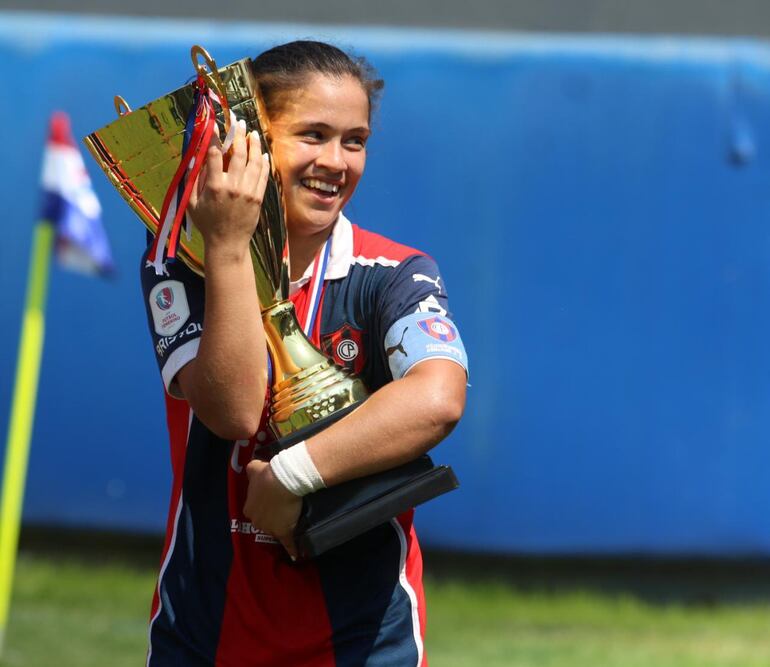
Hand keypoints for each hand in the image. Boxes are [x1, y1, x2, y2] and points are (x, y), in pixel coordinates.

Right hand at [187, 120, 269, 254]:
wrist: (228, 243)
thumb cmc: (207, 223)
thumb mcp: (192, 202)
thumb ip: (194, 179)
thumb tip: (196, 157)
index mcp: (214, 186)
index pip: (214, 155)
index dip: (214, 137)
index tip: (215, 124)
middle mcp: (233, 186)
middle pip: (238, 153)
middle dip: (238, 134)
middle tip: (239, 121)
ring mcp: (248, 192)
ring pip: (254, 162)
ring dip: (254, 144)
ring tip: (253, 132)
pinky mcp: (258, 198)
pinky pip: (263, 175)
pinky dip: (264, 162)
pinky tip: (263, 152)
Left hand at [244, 459, 301, 559]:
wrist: (283, 482)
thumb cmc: (268, 475)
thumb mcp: (254, 468)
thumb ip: (251, 469)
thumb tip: (252, 468)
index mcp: (249, 508)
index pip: (255, 510)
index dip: (263, 505)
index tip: (271, 499)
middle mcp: (256, 521)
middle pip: (264, 521)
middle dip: (271, 517)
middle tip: (282, 507)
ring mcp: (270, 529)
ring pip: (275, 530)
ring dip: (281, 527)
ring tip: (291, 520)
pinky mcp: (284, 533)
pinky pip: (288, 543)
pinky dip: (292, 549)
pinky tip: (296, 555)